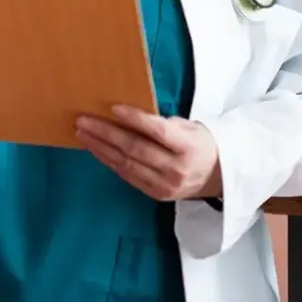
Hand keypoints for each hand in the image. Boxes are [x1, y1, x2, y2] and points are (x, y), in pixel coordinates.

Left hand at [76, 105, 221, 200]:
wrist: (218, 178)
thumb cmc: (200, 143)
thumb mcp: (190, 127)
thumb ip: (164, 123)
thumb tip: (130, 115)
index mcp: (188, 147)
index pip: (157, 131)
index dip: (134, 119)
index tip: (113, 108)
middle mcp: (176, 168)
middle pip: (135, 148)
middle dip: (106, 133)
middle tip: (83, 120)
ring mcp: (165, 185)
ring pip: (126, 163)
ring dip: (101, 147)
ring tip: (82, 133)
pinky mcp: (156, 194)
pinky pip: (127, 175)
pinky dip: (109, 161)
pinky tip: (96, 149)